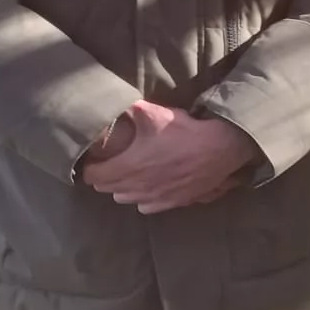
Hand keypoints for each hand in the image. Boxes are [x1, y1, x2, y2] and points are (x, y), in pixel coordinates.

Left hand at [81, 100, 260, 212]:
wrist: (219, 149)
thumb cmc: (185, 132)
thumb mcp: (155, 114)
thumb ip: (130, 109)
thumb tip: (113, 102)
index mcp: (127, 167)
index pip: (93, 176)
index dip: (90, 167)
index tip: (93, 159)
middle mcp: (137, 187)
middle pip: (107, 189)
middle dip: (105, 177)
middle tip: (110, 164)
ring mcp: (154, 197)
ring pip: (125, 199)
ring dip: (123, 189)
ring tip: (129, 175)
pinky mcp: (172, 202)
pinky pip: (147, 207)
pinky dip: (144, 199)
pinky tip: (150, 187)